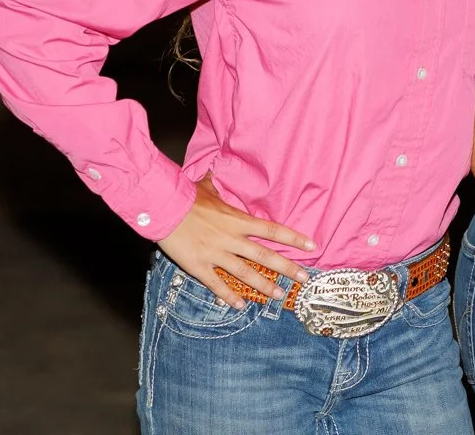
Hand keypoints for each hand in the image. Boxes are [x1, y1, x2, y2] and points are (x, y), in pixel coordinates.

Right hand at [155, 175, 314, 307]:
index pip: (273, 230)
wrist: (163, 209)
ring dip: (263, 286)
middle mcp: (231, 239)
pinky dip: (228, 296)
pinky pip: (216, 284)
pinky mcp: (198, 266)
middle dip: (287, 268)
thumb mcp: (208, 188)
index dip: (294, 238)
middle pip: (265, 256)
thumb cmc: (187, 197)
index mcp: (238, 220)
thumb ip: (218, 185)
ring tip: (278, 295)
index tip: (311, 246)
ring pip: (245, 273)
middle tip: (303, 278)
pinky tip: (240, 305)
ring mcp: (216, 254)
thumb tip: (216, 170)